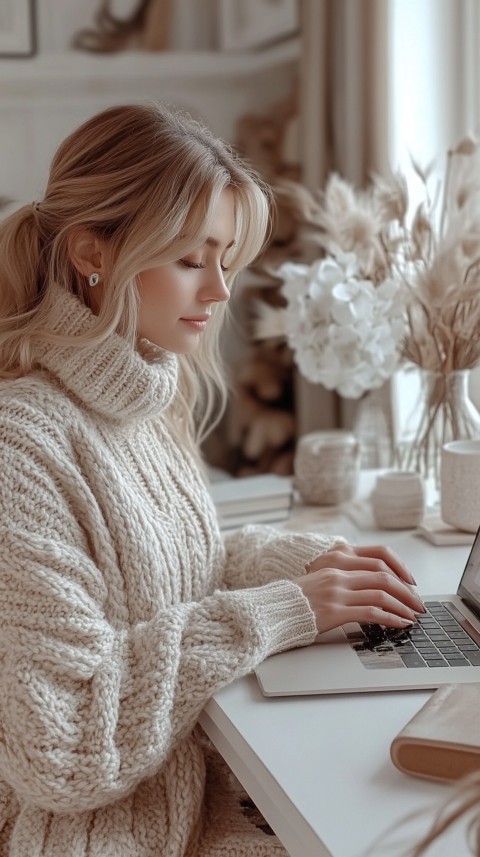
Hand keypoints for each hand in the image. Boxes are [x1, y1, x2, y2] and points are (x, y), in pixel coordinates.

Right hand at [296, 542, 424, 634]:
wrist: (272, 610)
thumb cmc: (294, 599)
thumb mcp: (319, 579)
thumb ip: (341, 579)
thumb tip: (368, 587)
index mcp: (336, 562)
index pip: (378, 559)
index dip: (400, 570)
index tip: (410, 583)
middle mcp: (338, 574)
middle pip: (384, 576)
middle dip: (406, 591)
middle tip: (417, 603)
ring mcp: (337, 593)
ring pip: (382, 595)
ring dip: (402, 606)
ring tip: (412, 616)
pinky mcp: (335, 612)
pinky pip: (372, 614)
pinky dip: (391, 619)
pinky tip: (399, 624)